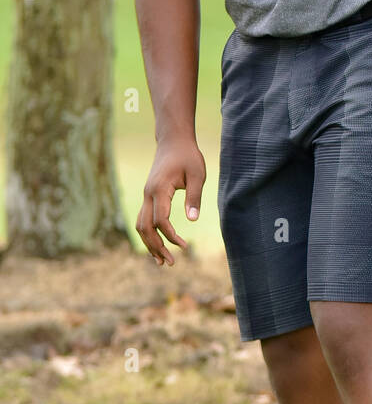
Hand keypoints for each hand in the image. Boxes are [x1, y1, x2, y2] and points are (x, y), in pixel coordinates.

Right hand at [137, 136, 205, 264]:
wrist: (173, 141)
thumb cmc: (188, 156)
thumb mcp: (198, 174)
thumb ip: (195, 197)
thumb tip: (193, 219)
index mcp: (159, 189)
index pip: (160, 220)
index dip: (171, 236)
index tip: (185, 246)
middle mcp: (148, 194)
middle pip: (145, 228)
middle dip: (156, 247)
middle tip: (171, 263)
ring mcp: (146, 195)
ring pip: (140, 226)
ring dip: (149, 244)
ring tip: (162, 261)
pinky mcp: (148, 196)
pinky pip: (143, 220)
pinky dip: (149, 235)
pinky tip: (158, 246)